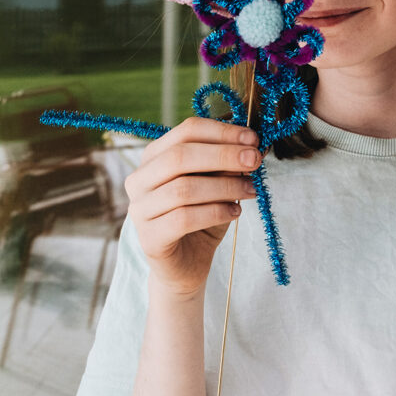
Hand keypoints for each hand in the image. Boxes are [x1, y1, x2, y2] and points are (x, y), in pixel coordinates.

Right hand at [124, 116, 260, 297]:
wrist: (187, 264)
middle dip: (223, 155)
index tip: (252, 138)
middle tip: (254, 161)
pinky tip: (235, 212)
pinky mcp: (149, 238)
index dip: (222, 132)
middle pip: (181, 156)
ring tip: (250, 190)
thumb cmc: (202, 217)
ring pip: (184, 188)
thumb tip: (255, 145)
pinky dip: (215, 212)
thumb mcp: (218, 184)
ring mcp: (140, 209)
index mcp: (154, 156)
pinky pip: (183, 219)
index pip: (187, 131)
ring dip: (224, 186)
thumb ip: (228, 164)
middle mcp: (140, 179)